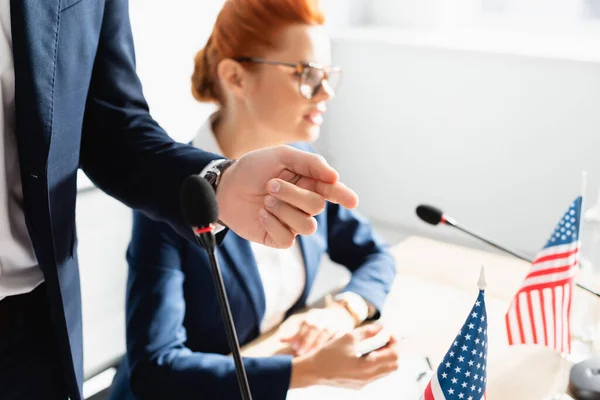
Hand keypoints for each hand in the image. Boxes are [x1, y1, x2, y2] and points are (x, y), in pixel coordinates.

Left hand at [216, 145, 357, 247]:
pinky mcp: (279, 237)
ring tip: (266, 200)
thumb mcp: (280, 155)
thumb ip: (309, 162)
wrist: (225, 187)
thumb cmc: (253, 169)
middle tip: (271, 185)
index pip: (333, 192)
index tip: (352, 200)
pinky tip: (261, 214)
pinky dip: (273, 224)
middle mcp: (304, 204)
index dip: (344, 196)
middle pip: (317, 207)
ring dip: (284, 210)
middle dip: (294, 195)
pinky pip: (288, 239)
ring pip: (307, 226)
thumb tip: (334, 176)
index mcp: (309, 182)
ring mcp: (292, 222)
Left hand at [281, 302, 356, 355]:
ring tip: (312, 354)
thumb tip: (280, 340)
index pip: (305, 324)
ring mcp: (334, 321)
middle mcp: (324, 316)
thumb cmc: (320, 323)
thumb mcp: (308, 324)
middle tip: (301, 353)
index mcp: (313, 314)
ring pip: (326, 331)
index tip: (295, 347)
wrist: (342, 314)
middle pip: (315, 327)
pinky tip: (330, 350)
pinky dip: (334, 342)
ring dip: (318, 343)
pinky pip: (339, 335)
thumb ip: (296, 334)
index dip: (300, 335)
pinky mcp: (344, 328)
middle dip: (307, 340)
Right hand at [290, 324, 398, 388]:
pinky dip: (377, 364)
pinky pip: (376, 375)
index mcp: (367, 365)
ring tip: (375, 346)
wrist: (314, 371)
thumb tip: (381, 327)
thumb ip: (368, 331)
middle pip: (394, 365)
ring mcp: (365, 383)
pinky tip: (365, 355)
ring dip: (385, 357)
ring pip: (386, 370)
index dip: (395, 342)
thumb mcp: (349, 337)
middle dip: (392, 350)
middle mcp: (369, 377)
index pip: (394, 355)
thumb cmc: (329, 353)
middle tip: (384, 339)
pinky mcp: (359, 385)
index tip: (389, 333)